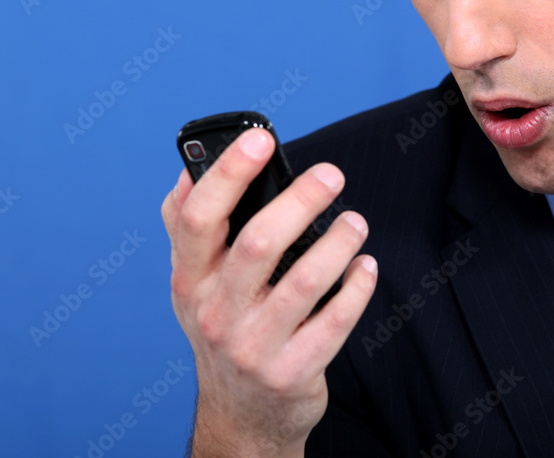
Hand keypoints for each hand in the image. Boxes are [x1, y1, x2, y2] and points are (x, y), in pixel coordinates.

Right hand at [162, 127, 377, 456]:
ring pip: (305, 280)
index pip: (198, 217)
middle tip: (332, 175)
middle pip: (259, 242)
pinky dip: (357, 287)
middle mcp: (216, 313)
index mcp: (189, 280)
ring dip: (337, 242)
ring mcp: (254, 346)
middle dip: (301, 199)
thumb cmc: (223, 328)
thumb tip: (189, 170)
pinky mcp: (293, 372)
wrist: (241, 414)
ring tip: (355, 222)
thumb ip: (188, 228)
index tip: (261, 139)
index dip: (229, 173)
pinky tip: (365, 266)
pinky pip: (335, 321)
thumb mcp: (193, 283)